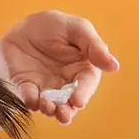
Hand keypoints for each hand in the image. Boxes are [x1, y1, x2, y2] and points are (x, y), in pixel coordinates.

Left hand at [0, 10, 120, 124]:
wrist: (24, 24)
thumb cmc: (56, 26)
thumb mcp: (77, 28)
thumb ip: (94, 46)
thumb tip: (114, 65)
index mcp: (82, 69)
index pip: (86, 84)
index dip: (83, 93)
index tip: (78, 100)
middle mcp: (65, 82)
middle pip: (69, 102)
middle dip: (67, 111)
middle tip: (63, 114)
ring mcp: (45, 86)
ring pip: (50, 104)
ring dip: (50, 109)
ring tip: (48, 108)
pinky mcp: (26, 85)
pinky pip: (28, 96)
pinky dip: (30, 100)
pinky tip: (32, 100)